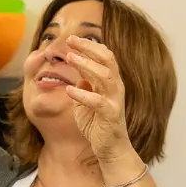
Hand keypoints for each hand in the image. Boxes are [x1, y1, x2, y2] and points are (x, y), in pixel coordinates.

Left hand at [63, 36, 133, 164]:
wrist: (110, 148)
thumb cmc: (97, 124)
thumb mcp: (87, 100)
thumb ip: (85, 84)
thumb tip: (78, 71)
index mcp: (111, 82)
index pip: (104, 56)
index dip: (89, 45)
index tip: (71, 39)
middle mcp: (116, 87)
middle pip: (107, 59)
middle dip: (89, 47)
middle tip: (70, 40)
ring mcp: (115, 100)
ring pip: (105, 76)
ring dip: (87, 65)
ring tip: (70, 57)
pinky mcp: (111, 115)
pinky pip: (97, 101)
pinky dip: (82, 94)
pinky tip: (69, 90)